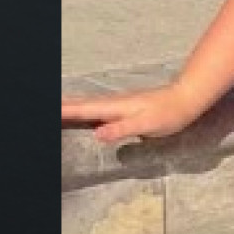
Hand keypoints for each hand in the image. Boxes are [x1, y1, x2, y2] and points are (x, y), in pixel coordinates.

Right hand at [61, 81, 207, 146]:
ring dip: (70, 106)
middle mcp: (114, 104)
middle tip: (46, 108)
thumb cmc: (169, 113)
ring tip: (57, 109)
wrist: (187, 99)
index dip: (65, 111)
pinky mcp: (124, 108)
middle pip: (82, 105)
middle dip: (62, 107)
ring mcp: (119, 105)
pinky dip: (83, 108)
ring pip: (88, 105)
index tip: (50, 111)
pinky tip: (83, 112)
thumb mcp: (147, 124)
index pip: (84, 110)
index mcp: (115, 107)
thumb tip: (97, 134)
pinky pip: (97, 108)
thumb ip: (122, 128)